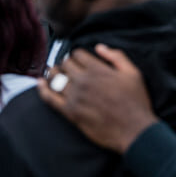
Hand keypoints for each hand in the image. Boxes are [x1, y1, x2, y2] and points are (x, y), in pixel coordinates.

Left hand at [38, 44, 157, 153]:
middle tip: (68, 67)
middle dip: (66, 63)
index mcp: (98, 69)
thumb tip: (99, 47)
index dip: (77, 55)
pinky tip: (39, 83)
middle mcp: (84, 81)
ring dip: (53, 73)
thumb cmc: (136, 101)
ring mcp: (75, 97)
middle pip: (65, 64)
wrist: (134, 129)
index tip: (80, 60)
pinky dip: (42, 89)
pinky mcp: (70, 112)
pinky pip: (50, 98)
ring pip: (55, 78)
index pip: (77, 54)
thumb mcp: (133, 73)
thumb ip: (117, 56)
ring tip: (54, 73)